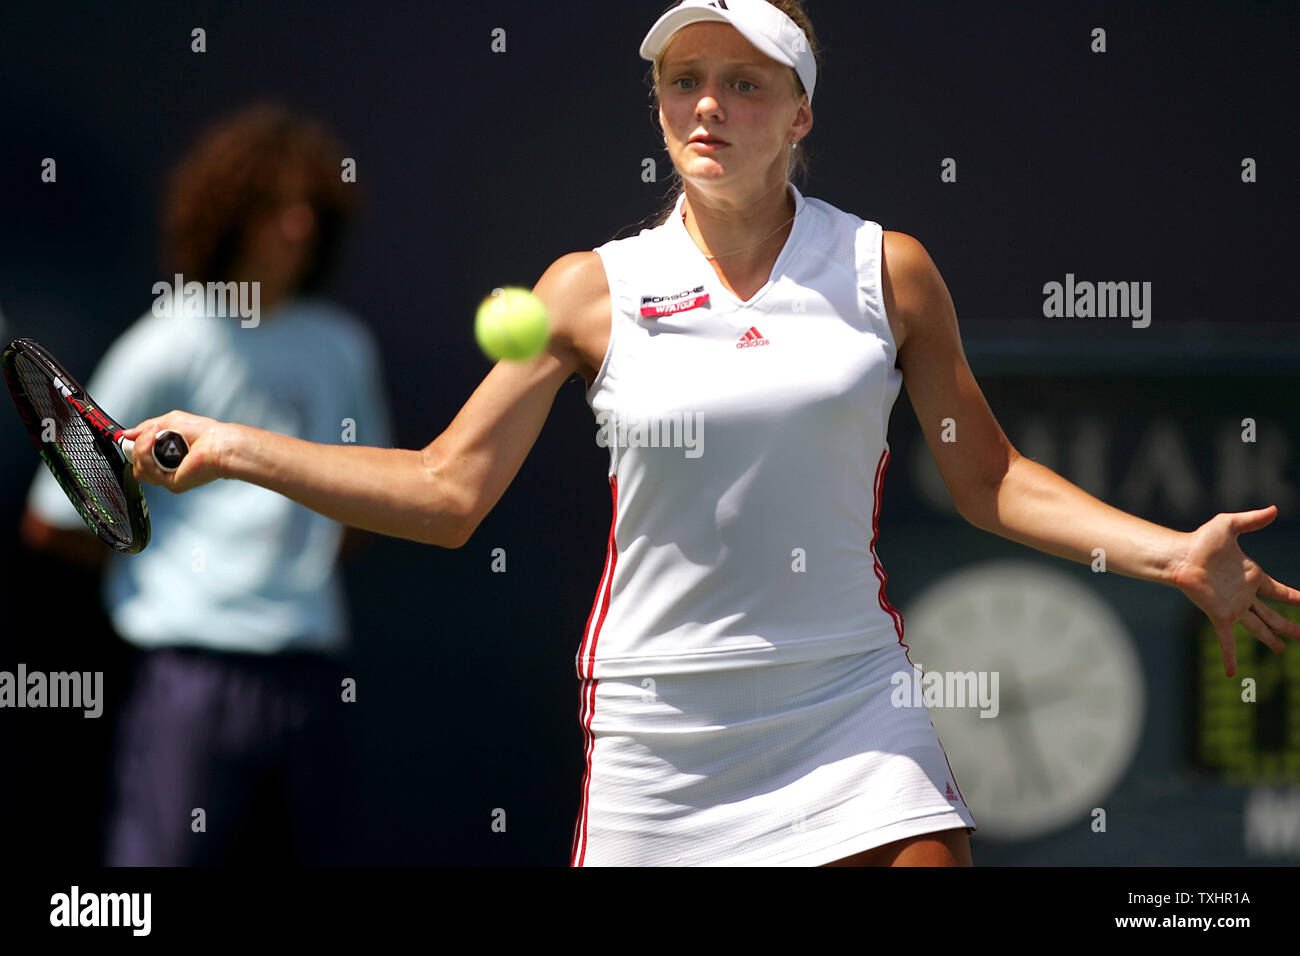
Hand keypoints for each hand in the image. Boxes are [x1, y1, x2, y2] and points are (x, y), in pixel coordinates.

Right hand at [122, 411, 230, 492]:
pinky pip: (146, 470)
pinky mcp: (171, 483)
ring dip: (142, 447)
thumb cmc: (204, 433)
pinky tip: (156, 441)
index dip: (134, 447)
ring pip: (138, 467)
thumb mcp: (169, 421)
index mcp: (166, 456)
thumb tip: (127, 434)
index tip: (130, 438)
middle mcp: (166, 468)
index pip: (140, 457)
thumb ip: (146, 428)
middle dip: (138, 445)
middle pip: (136, 463)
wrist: (217, 443)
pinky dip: (146, 453)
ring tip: (156, 435)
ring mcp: (168, 476)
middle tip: (151, 432)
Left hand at [1171, 505, 1299, 677]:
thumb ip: (1252, 519)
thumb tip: (1275, 509)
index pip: (1279, 590)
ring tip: (1282, 650)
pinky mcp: (1219, 615)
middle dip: (1289, 625)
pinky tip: (1230, 673)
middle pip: (1272, 614)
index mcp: (1252, 575)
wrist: (1178, 556)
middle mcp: (1245, 594)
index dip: (1294, 597)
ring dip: (1270, 639)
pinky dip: (1229, 656)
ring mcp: (1233, 606)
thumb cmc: (1200, 540)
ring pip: (1258, 627)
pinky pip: (1227, 639)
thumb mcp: (1229, 525)